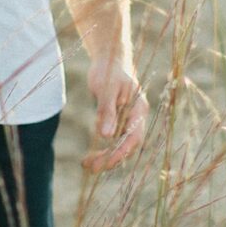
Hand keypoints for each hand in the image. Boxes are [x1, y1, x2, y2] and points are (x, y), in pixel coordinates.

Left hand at [82, 52, 147, 172]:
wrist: (109, 58)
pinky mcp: (118, 121)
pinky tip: (90, 157)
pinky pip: (113, 140)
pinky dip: (103, 149)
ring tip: (86, 165)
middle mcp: (136, 117)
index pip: (133, 137)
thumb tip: (106, 136)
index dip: (121, 151)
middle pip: (127, 145)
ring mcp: (128, 120)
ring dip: (105, 157)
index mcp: (139, 109)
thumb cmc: (109, 70)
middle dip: (110, 158)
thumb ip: (107, 112)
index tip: (106, 163)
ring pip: (120, 145)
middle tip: (91, 168)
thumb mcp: (106, 89)